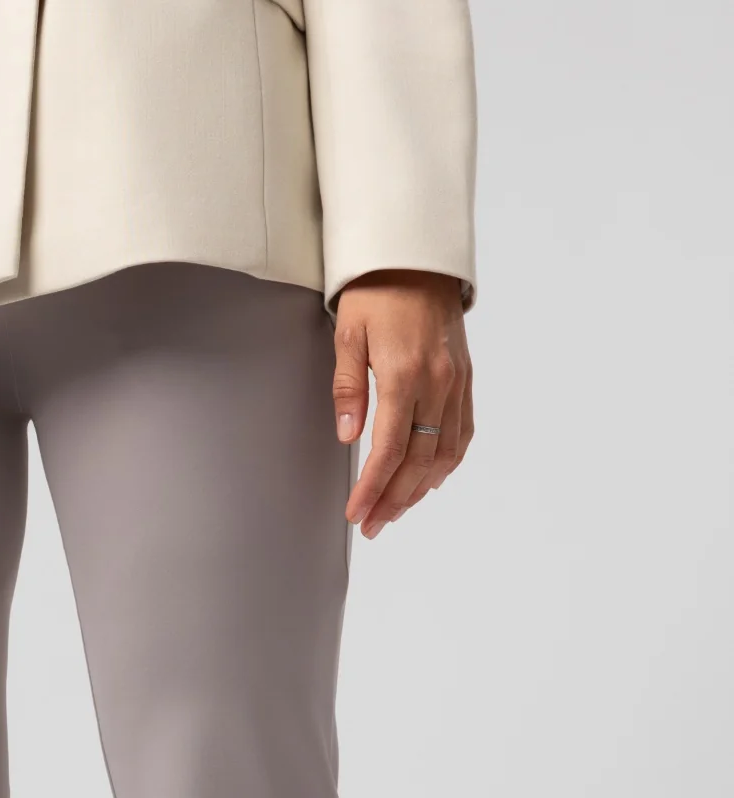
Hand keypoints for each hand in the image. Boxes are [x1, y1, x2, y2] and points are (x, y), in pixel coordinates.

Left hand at [332, 271, 473, 538]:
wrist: (419, 257)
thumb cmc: (377, 291)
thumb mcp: (348, 333)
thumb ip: (347, 387)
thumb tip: (348, 435)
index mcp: (404, 373)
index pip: (390, 449)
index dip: (372, 489)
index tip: (356, 514)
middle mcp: (437, 383)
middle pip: (419, 461)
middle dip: (393, 500)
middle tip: (372, 525)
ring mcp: (456, 383)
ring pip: (444, 454)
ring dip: (420, 490)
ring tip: (395, 510)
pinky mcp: (466, 379)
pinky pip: (462, 433)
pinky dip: (446, 463)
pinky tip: (429, 481)